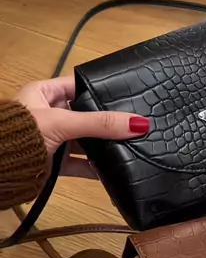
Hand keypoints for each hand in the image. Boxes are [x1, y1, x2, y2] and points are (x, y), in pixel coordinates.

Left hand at [18, 76, 149, 178]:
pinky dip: (94, 167)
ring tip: (130, 145)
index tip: (126, 96)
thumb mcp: (63, 122)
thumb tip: (140, 124)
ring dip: (103, 146)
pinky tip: (113, 169)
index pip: (78, 86)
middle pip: (85, 116)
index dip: (100, 90)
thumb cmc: (24, 133)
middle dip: (106, 122)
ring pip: (84, 141)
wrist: (0, 171)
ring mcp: (51, 139)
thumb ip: (100, 124)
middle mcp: (48, 114)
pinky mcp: (53, 162)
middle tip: (134, 123)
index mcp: (44, 93)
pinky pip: (79, 163)